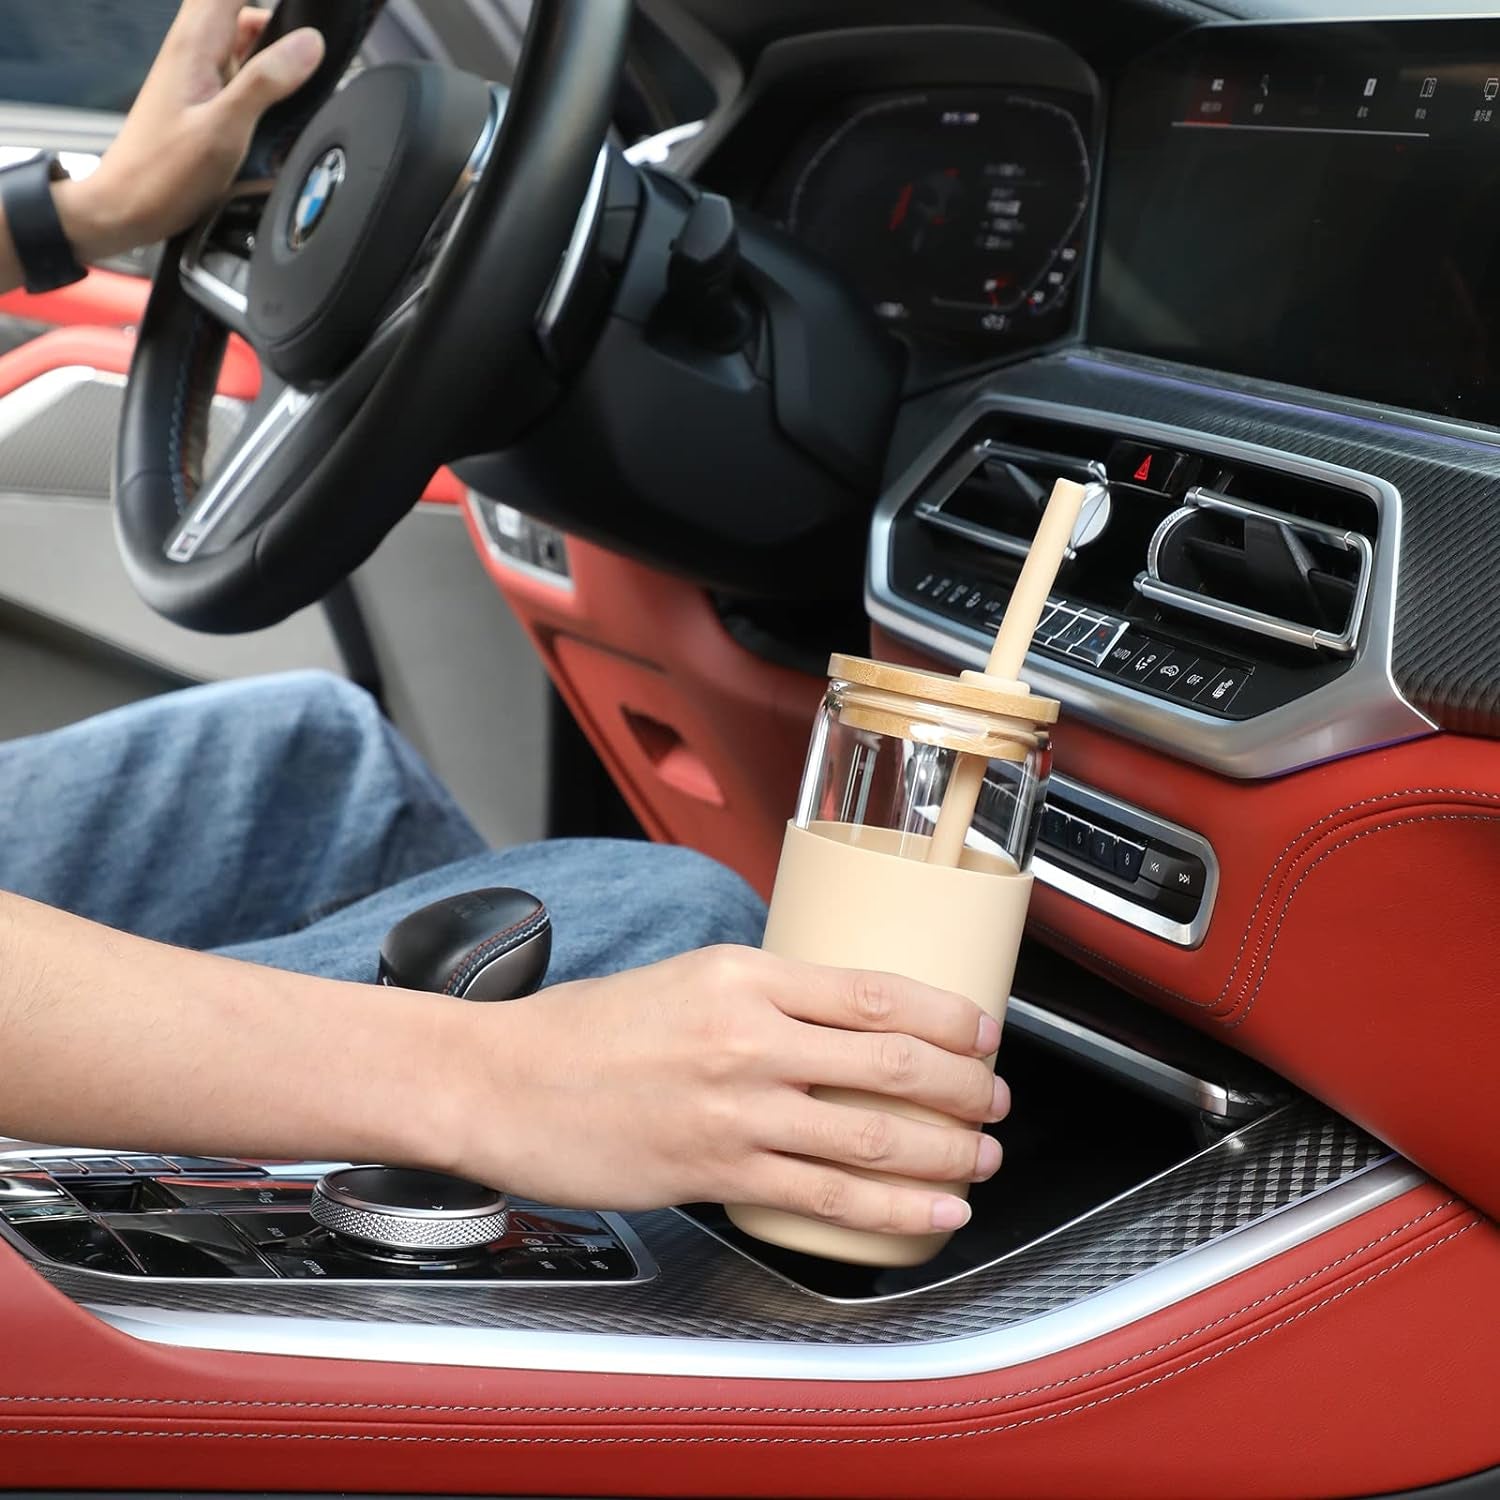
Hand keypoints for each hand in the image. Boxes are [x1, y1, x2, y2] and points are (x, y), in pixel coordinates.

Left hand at [54, 1, 324, 263]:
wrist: (127, 206)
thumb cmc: (164, 174)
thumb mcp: (224, 129)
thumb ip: (267, 81)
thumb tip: (309, 44)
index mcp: (195, 43)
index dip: (273, 1)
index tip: (303, 15)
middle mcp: (193, 49)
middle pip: (239, 4)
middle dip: (276, 19)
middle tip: (305, 48)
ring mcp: (197, 72)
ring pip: (242, 33)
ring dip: (271, 46)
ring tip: (298, 74)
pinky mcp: (203, 95)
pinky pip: (239, 66)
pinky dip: (263, 74)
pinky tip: (278, 101)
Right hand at [449, 946, 1009, 1235]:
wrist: (500, 1083)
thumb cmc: (586, 1031)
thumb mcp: (685, 978)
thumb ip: (763, 994)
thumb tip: (843, 1015)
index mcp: (743, 975)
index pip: (875, 991)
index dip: (949, 1016)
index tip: (985, 1031)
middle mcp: (748, 1037)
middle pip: (894, 1062)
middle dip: (968, 1087)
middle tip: (997, 1100)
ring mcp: (735, 1110)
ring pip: (874, 1135)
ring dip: (948, 1152)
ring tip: (983, 1158)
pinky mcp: (717, 1173)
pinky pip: (828, 1196)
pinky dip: (896, 1208)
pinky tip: (935, 1211)